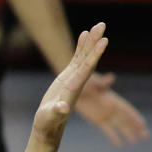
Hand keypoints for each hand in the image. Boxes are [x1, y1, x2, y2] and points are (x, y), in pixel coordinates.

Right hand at [32, 23, 108, 138]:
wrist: (48, 125)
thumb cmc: (48, 122)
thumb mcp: (50, 116)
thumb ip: (56, 111)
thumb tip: (62, 107)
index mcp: (74, 88)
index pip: (87, 69)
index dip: (94, 55)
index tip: (103, 42)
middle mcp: (77, 81)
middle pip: (88, 58)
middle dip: (95, 42)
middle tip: (102, 25)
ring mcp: (74, 78)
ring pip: (84, 56)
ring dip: (90, 41)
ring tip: (97, 26)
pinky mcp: (68, 77)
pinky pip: (77, 59)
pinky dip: (81, 47)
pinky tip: (84, 34)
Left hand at [75, 70, 148, 146]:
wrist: (71, 87)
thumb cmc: (83, 81)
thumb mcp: (92, 82)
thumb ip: (102, 82)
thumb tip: (111, 77)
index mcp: (112, 99)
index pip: (126, 110)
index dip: (134, 117)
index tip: (143, 125)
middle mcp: (111, 107)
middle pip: (126, 120)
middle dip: (136, 128)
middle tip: (146, 136)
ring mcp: (104, 114)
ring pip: (118, 126)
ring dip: (127, 133)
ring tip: (135, 142)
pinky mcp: (96, 119)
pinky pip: (106, 129)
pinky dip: (113, 136)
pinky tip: (119, 144)